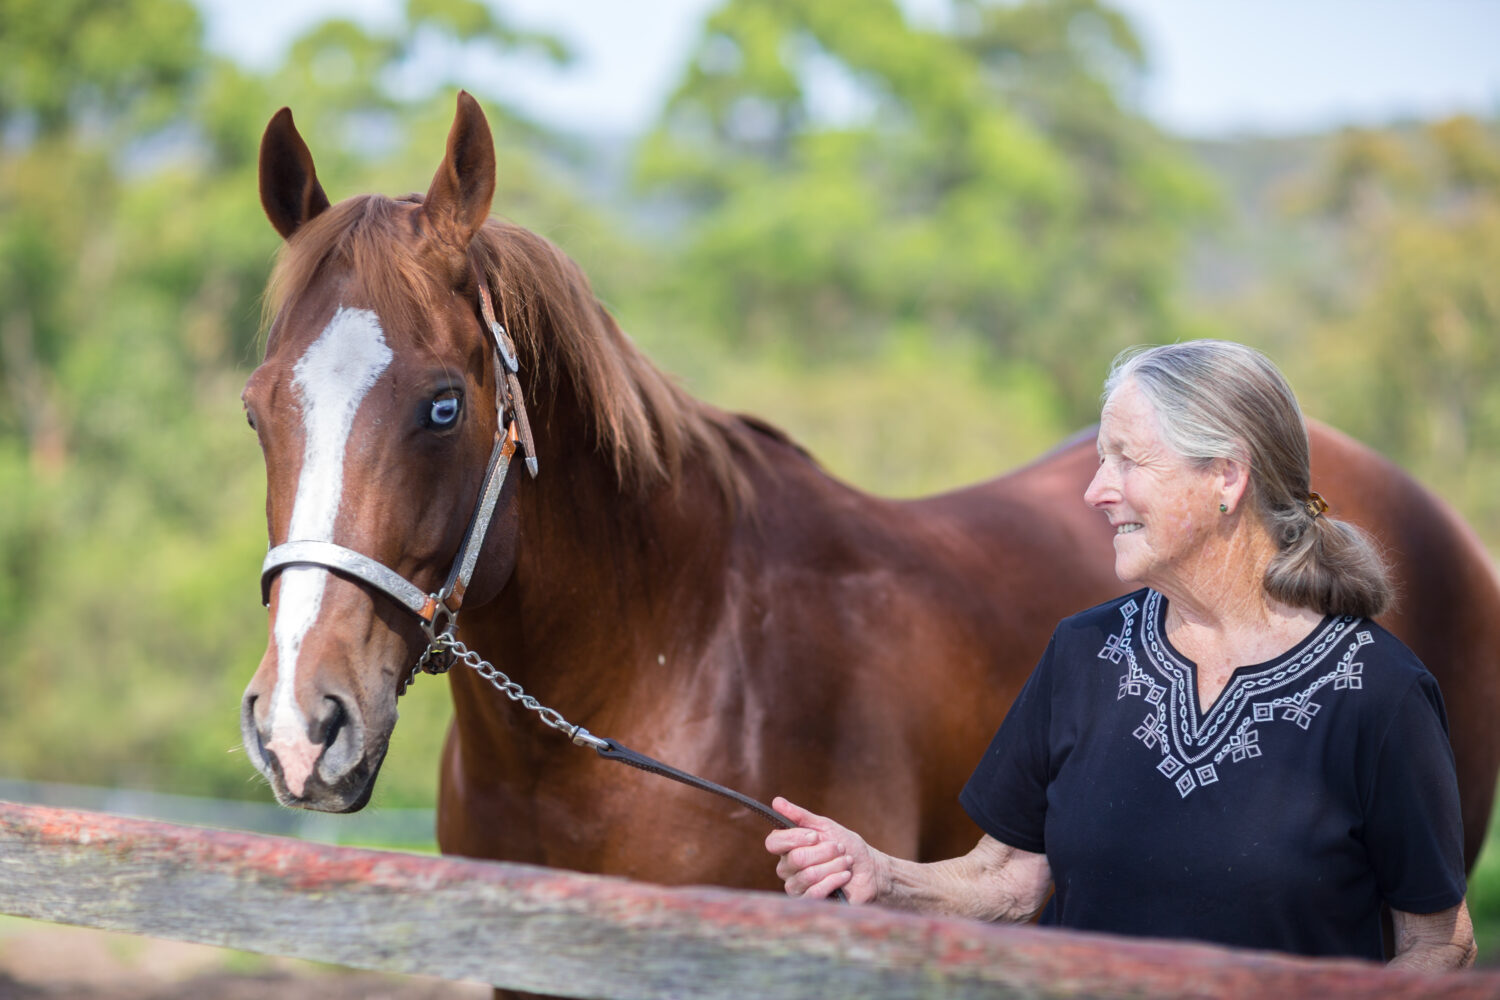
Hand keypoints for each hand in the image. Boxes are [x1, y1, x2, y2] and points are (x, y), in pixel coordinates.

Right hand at [765, 796, 881, 903]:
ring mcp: (797, 887)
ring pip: (808, 875)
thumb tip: (776, 801)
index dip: (794, 838)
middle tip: (840, 848)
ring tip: (846, 861)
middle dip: (824, 851)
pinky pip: (815, 892)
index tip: (816, 836)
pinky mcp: (810, 902)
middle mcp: (787, 868)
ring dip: (833, 865)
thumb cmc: (846, 845)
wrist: (869, 869)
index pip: (773, 842)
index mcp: (787, 847)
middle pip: (796, 859)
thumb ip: (800, 816)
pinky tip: (845, 875)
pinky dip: (834, 880)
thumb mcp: (825, 826)